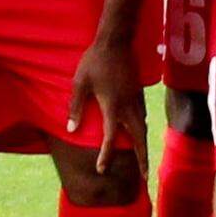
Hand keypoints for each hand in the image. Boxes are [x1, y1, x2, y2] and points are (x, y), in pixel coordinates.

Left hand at [65, 39, 146, 166]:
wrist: (115, 40)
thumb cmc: (94, 61)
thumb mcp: (80, 84)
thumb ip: (76, 107)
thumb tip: (72, 129)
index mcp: (112, 106)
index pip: (110, 137)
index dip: (106, 155)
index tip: (101, 170)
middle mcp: (128, 106)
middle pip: (139, 138)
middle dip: (142, 158)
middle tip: (143, 176)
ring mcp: (136, 99)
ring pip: (143, 127)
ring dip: (143, 145)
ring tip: (142, 159)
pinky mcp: (139, 92)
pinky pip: (142, 116)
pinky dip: (141, 129)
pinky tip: (138, 132)